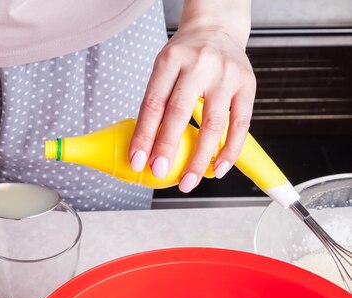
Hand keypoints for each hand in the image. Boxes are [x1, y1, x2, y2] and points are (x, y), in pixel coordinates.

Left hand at [129, 21, 255, 192]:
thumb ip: (157, 102)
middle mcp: (199, 65)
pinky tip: (218, 169)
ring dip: (200, 158)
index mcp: (170, 60)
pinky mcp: (248, 85)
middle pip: (180, 112)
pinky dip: (229, 150)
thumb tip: (145, 149)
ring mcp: (226, 75)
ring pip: (213, 123)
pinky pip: (240, 124)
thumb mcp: (163, 68)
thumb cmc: (186, 56)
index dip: (144, 135)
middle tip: (159, 171)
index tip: (137, 160)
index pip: (153, 103)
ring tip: (189, 180)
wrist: (217, 29)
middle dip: (167, 147)